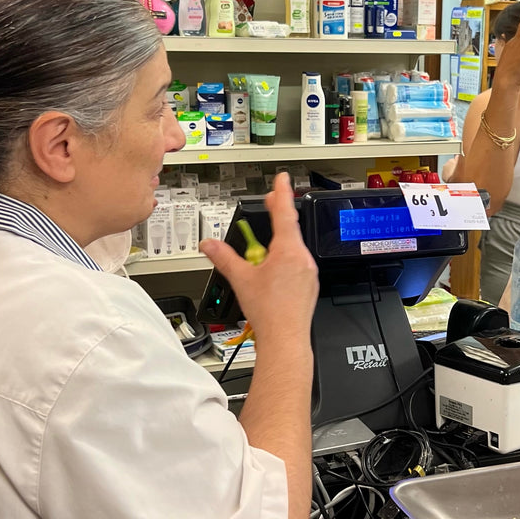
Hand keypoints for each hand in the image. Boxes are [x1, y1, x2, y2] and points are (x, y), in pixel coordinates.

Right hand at [200, 173, 318, 342]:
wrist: (286, 339)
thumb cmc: (270, 313)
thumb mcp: (241, 280)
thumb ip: (224, 258)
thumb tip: (209, 245)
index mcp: (288, 251)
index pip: (285, 212)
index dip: (282, 193)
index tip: (282, 178)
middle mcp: (303, 258)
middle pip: (290, 230)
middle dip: (279, 216)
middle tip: (272, 202)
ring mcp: (309, 272)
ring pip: (293, 249)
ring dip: (279, 244)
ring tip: (263, 252)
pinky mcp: (309, 285)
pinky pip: (297, 265)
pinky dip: (285, 261)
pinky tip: (273, 274)